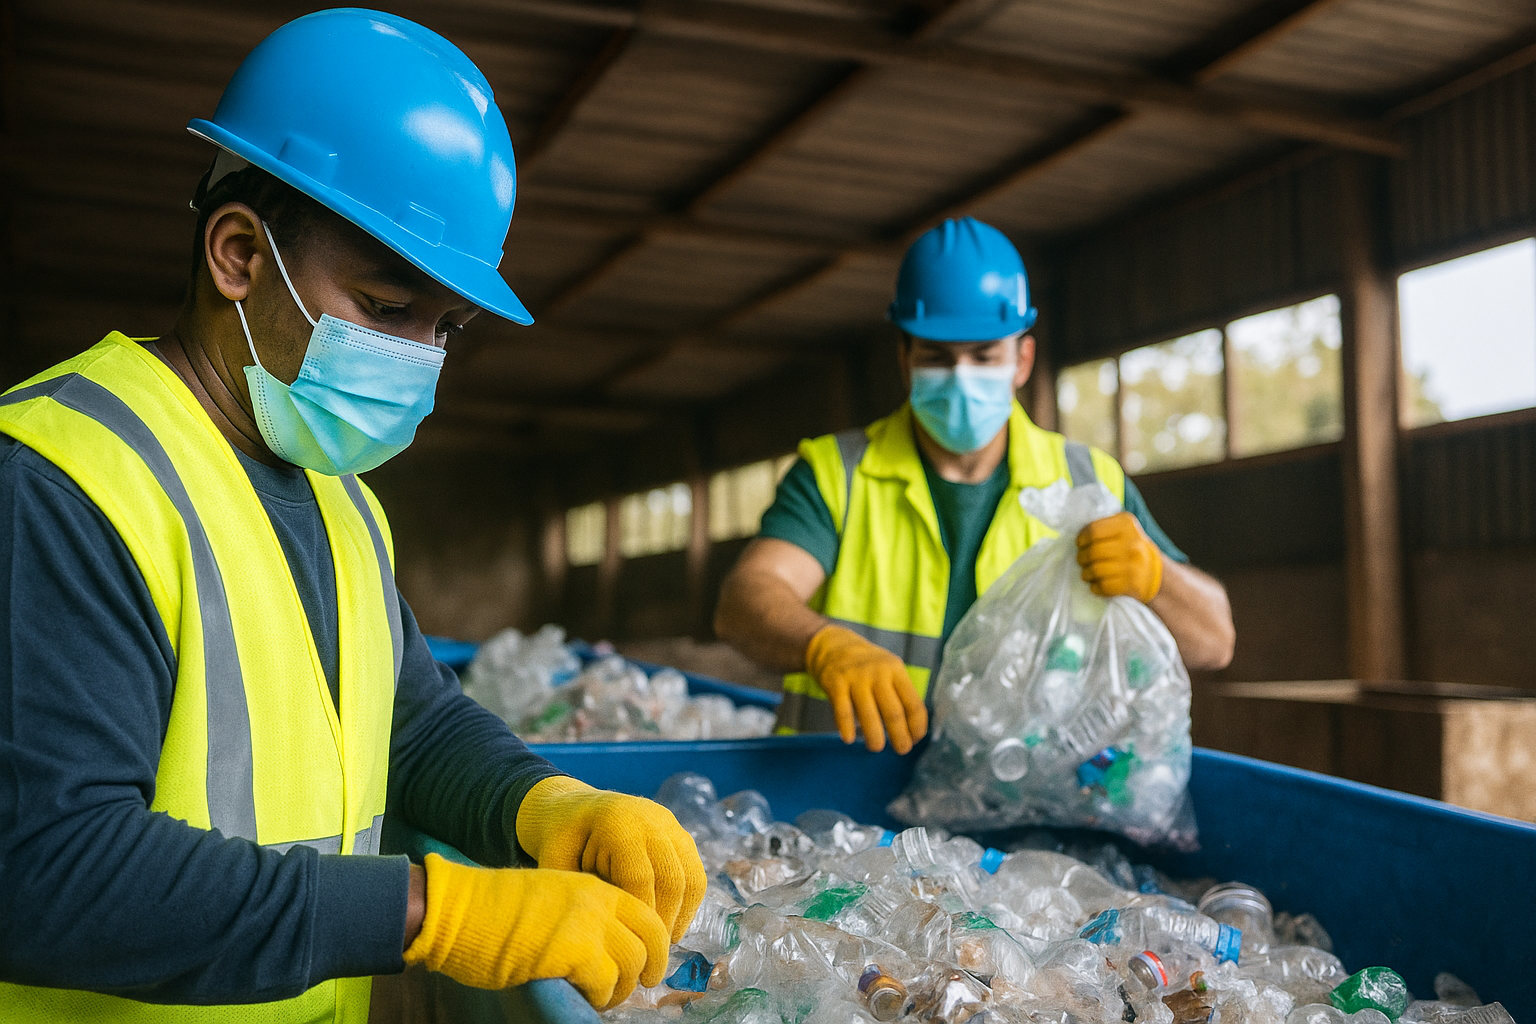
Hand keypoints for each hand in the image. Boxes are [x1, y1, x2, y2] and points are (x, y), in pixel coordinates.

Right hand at [404, 854, 668, 1008]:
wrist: (456, 910)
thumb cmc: (491, 911)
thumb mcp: (549, 899)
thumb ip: (581, 916)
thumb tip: (606, 950)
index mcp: (594, 886)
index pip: (647, 915)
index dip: (655, 946)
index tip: (647, 968)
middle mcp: (598, 901)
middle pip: (650, 940)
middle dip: (646, 970)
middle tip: (632, 989)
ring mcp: (587, 923)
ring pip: (632, 964)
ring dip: (620, 989)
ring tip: (602, 998)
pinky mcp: (573, 950)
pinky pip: (606, 982)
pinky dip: (599, 997)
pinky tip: (584, 998)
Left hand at [516, 776, 706, 942]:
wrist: (577, 807)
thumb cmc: (562, 841)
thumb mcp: (555, 862)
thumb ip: (574, 892)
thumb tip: (591, 937)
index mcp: (617, 823)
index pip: (639, 877)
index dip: (640, 915)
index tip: (632, 945)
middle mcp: (651, 819)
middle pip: (671, 879)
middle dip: (664, 922)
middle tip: (652, 954)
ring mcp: (670, 825)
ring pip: (691, 877)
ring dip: (681, 916)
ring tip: (663, 944)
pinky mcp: (681, 834)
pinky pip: (695, 872)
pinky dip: (689, 904)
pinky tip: (672, 925)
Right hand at [805, 623, 928, 753]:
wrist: (832, 644)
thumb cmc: (867, 665)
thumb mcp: (888, 669)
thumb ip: (900, 693)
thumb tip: (912, 730)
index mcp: (896, 670)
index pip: (913, 703)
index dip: (917, 726)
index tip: (915, 739)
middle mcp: (878, 673)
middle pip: (893, 712)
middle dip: (900, 736)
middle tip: (902, 750)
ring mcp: (856, 678)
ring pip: (869, 714)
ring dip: (875, 736)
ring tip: (876, 747)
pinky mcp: (835, 683)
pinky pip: (843, 711)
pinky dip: (846, 727)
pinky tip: (849, 739)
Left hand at [1076, 511, 1162, 602]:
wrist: (1153, 571)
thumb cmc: (1127, 547)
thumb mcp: (1120, 529)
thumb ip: (1101, 527)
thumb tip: (1075, 536)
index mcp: (1126, 524)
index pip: (1093, 530)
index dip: (1082, 539)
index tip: (1081, 544)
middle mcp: (1133, 542)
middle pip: (1092, 552)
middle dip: (1082, 558)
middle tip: (1082, 561)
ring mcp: (1134, 564)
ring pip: (1095, 570)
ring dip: (1086, 574)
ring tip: (1088, 573)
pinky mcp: (1133, 583)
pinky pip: (1103, 586)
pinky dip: (1095, 587)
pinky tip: (1097, 584)